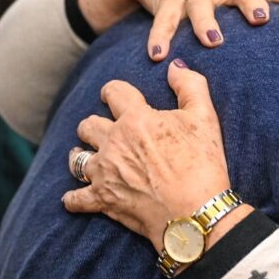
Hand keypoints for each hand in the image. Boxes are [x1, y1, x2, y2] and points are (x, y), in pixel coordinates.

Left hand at [62, 62, 233, 251]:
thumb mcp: (205, 118)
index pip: (114, 92)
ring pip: (77, 158)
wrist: (196, 212)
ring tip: (85, 156)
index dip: (112, 91)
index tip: (112, 94)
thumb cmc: (203, 165)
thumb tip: (174, 66)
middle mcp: (113, 143)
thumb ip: (190, 85)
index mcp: (136, 119)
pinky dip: (74, 198)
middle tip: (103, 129)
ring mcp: (105, 173)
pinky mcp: (103, 201)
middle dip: (94, 124)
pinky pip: (76, 198)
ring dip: (81, 155)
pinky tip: (73, 198)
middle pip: (88, 125)